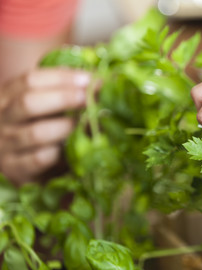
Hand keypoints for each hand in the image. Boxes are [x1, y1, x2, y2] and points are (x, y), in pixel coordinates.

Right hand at [0, 68, 89, 184]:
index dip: (62, 77)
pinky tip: (74, 147)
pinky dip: (60, 152)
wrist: (22, 165)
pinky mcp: (15, 168)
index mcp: (8, 96)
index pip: (30, 80)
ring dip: (66, 126)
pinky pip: (39, 158)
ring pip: (36, 132)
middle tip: (89, 98)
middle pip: (29, 102)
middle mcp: (3, 118)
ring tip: (87, 123)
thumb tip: (100, 84)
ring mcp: (6, 144)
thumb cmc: (40, 129)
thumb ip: (66, 94)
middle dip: (64, 98)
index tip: (89, 79)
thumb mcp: (47, 108)